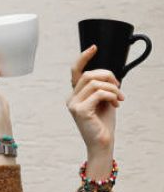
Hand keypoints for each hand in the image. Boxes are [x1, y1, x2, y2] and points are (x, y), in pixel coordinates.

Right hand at [67, 45, 122, 178]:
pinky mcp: (80, 111)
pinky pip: (98, 94)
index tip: (94, 47)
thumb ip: (102, 88)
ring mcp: (73, 104)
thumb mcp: (104, 101)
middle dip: (108, 77)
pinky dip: (111, 96)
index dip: (83, 58)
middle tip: (119, 87)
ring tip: (120, 98)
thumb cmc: (103, 124)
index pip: (75, 71)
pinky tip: (116, 103)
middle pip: (89, 75)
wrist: (102, 144)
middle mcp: (71, 98)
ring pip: (94, 83)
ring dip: (112, 88)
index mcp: (75, 95)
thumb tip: (108, 75)